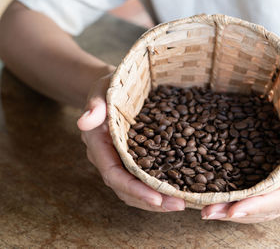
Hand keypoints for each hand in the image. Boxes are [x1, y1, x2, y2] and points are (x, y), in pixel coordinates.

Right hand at [77, 74, 184, 211]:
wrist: (112, 90)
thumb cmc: (108, 87)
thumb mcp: (101, 90)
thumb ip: (95, 105)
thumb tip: (84, 122)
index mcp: (98, 145)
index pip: (114, 174)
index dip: (134, 188)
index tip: (156, 198)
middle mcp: (108, 158)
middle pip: (126, 189)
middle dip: (151, 201)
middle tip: (179, 205)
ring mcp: (120, 162)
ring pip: (134, 190)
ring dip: (156, 200)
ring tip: (181, 203)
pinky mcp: (132, 160)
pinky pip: (142, 180)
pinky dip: (158, 189)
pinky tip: (177, 191)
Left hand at [201, 108, 279, 222]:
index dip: (259, 204)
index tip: (235, 208)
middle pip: (269, 209)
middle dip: (239, 212)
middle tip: (210, 211)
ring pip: (262, 213)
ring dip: (234, 213)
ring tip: (209, 211)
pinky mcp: (279, 196)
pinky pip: (259, 207)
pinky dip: (239, 208)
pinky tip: (219, 207)